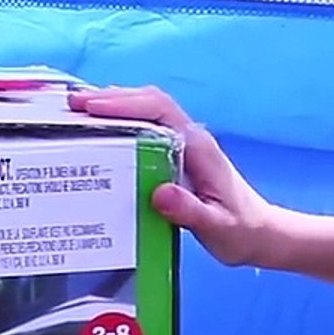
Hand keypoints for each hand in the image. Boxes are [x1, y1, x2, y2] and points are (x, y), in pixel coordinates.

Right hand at [67, 85, 274, 266]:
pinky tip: (99, 132)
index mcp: (197, 147)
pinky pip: (146, 130)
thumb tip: (159, 193)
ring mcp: (183, 145)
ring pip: (147, 112)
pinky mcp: (176, 156)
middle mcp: (190, 138)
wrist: (261, 234)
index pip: (160, 110)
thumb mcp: (217, 226)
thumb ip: (189, 210)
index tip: (92, 108)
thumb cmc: (241, 231)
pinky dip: (121, 123)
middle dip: (111, 99)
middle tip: (72, 106)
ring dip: (114, 107)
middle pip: (149, 103)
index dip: (125, 104)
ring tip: (77, 113)